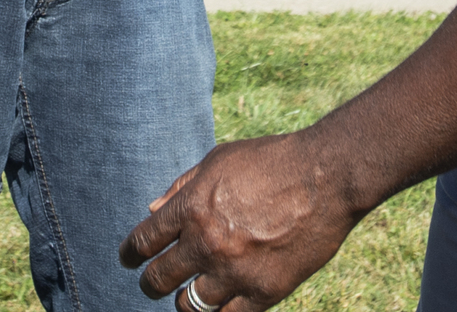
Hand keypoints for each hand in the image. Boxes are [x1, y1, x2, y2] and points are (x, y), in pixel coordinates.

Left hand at [119, 133, 362, 311]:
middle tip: (152, 283)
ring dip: (184, 301)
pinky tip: (219, 304)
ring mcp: (234, 271)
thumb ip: (182, 187)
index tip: (129, 259)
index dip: (130, 254)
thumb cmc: (272, 161)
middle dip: (150, 283)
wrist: (327, 178)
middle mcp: (206, 243)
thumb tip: (152, 210)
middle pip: (159, 279)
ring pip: (189, 306)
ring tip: (189, 295)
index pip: (144, 241)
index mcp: (192, 207)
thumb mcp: (219, 160)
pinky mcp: (264, 292)